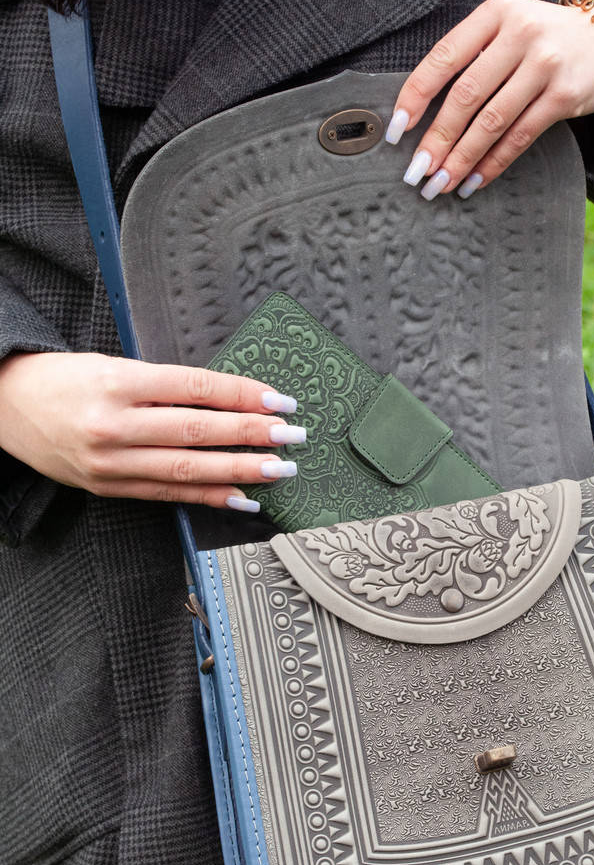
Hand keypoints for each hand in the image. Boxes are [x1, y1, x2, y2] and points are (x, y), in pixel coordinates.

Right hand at [0, 352, 306, 511]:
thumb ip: (164, 385)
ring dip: (240, 471)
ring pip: (187, 469)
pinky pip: (167, 495)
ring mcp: (110, 461)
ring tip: (280, 470)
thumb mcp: (112, 365)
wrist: (4, 405)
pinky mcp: (107, 487)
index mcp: (118, 381)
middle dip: (252, 435)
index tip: (280, 401)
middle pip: (197, 430)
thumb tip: (228, 400)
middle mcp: (114, 423)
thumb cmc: (64, 379)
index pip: (195, 388)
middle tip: (293, 437)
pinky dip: (209, 498)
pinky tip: (242, 498)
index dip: (242, 395)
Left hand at [386, 0, 593, 196]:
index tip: (396, 130)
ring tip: (440, 184)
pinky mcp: (565, 95)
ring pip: (492, 122)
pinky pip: (520, 137)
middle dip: (437, 139)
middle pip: (466, 96)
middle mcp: (521, 33)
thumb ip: (472, 54)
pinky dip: (493, 163)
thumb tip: (422, 113)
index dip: (415, 95)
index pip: (444, 57)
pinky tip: (474, 181)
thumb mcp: (508, 28)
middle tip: (417, 172)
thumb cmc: (544, 40)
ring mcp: (546, 64)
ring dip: (461, 159)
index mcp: (496, 12)